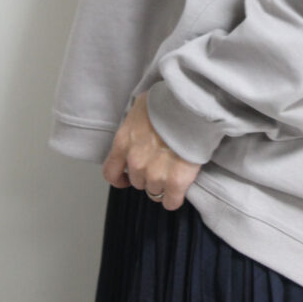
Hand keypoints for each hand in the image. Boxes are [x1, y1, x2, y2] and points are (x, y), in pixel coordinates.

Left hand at [102, 92, 201, 209]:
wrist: (191, 105)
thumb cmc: (169, 100)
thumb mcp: (141, 105)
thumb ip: (135, 122)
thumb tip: (140, 124)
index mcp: (124, 143)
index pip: (111, 172)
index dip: (120, 179)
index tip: (127, 179)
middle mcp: (136, 162)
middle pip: (137, 182)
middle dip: (148, 176)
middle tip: (161, 165)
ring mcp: (155, 173)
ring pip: (154, 191)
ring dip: (162, 185)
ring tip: (173, 172)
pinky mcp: (176, 181)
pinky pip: (171, 201)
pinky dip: (174, 198)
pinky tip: (179, 190)